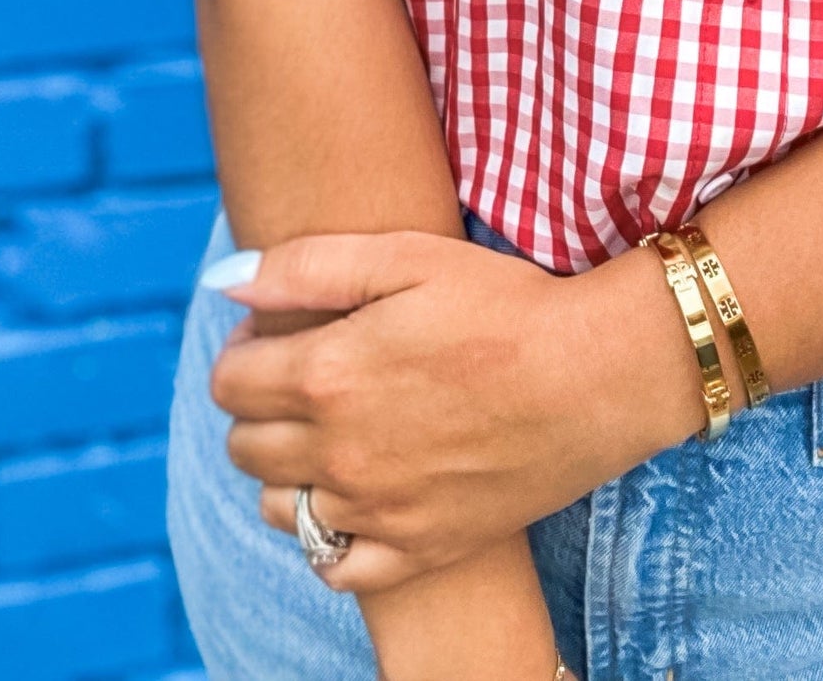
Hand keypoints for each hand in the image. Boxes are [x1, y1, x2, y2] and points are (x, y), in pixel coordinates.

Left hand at [208, 227, 702, 590]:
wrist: (595, 376)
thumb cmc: (505, 304)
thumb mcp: (408, 255)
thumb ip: (306, 266)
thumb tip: (226, 282)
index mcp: (328, 376)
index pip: (230, 382)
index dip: (246, 349)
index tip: (280, 333)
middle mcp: (340, 454)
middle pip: (244, 447)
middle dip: (259, 407)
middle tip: (308, 376)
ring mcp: (378, 511)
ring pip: (279, 508)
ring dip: (287, 470)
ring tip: (334, 431)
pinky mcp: (419, 549)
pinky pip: (335, 567)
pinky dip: (330, 538)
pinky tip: (356, 498)